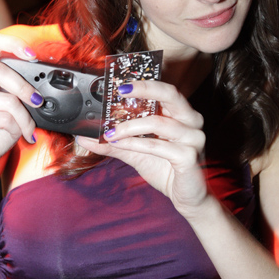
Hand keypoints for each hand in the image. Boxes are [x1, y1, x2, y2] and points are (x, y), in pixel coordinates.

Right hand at [0, 32, 45, 186]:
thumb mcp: (13, 112)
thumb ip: (21, 96)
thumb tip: (43, 90)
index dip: (14, 44)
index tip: (34, 56)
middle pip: (0, 69)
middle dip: (25, 86)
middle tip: (38, 102)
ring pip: (6, 98)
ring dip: (25, 116)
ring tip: (29, 128)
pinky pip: (1, 117)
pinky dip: (17, 127)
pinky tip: (22, 136)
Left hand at [77, 80, 208, 217]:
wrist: (186, 197)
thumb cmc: (166, 169)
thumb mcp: (135, 153)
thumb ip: (114, 142)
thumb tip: (85, 137)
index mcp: (182, 114)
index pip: (164, 90)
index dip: (144, 83)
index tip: (119, 82)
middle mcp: (192, 121)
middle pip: (170, 94)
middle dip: (144, 89)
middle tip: (120, 90)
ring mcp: (194, 138)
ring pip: (158, 123)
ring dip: (129, 127)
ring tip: (109, 132)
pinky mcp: (189, 157)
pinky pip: (158, 146)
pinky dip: (135, 144)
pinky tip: (121, 144)